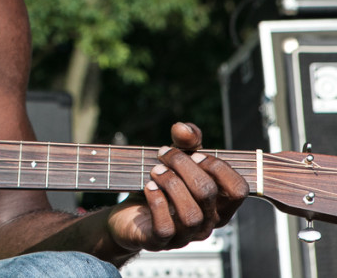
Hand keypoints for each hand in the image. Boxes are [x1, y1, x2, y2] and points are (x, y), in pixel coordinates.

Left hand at [108, 122, 248, 251]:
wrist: (130, 215)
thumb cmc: (161, 187)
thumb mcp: (176, 161)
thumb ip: (185, 142)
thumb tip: (183, 128)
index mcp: (220, 204)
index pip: (239, 189)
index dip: (217, 166)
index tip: (193, 153)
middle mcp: (208, 223)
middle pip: (208, 193)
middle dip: (183, 165)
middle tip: (163, 153)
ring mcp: (186, 235)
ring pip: (190, 213)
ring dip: (170, 183)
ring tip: (155, 170)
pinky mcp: (161, 241)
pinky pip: (166, 227)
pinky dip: (157, 202)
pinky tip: (148, 187)